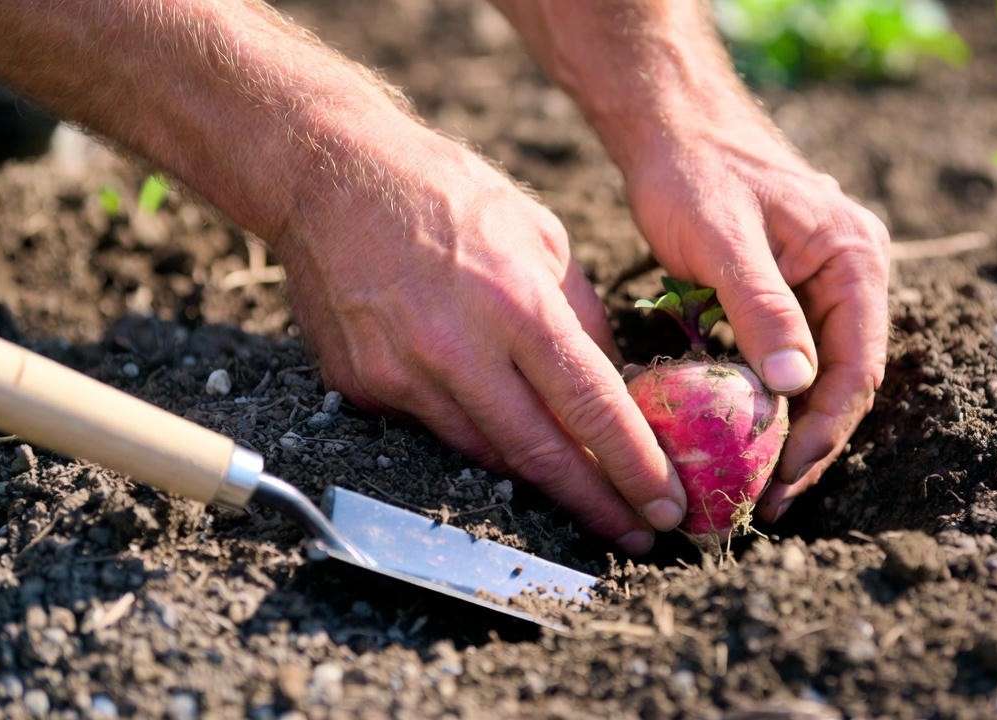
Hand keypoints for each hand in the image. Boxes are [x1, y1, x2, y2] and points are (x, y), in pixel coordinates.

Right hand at [273, 116, 683, 553]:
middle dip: (597, 504)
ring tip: (589, 504)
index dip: (633, 464)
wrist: (330, 174)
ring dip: (541, 487)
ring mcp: (401, 373)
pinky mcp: (361, 386)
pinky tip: (505, 444)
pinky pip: (433, 430)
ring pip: (485, 454)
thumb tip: (613, 380)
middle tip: (640, 538)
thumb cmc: (447, 192)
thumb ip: (580, 313)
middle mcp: (457, 348)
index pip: (589, 404)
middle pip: (539, 453)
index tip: (666, 504)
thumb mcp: (539, 233)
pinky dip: (477, 440)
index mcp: (515, 301)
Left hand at [621, 110, 889, 522]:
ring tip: (762, 482)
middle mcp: (854, 273)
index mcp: (855, 258)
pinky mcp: (793, 290)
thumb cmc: (693, 174)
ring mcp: (827, 282)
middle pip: (848, 377)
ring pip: (824, 372)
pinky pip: (796, 355)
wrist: (672, 128)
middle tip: (771, 498)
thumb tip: (798, 386)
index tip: (786, 477)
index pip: (858, 365)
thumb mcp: (724, 240)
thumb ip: (762, 308)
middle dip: (813, 441)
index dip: (826, 429)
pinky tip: (752, 433)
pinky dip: (777, 397)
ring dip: (796, 427)